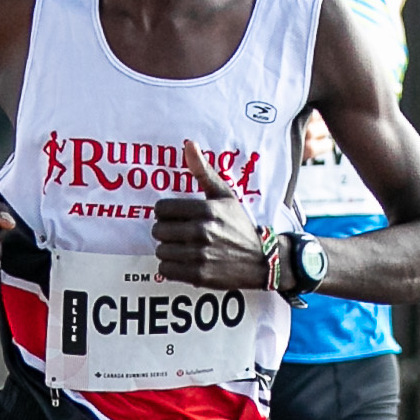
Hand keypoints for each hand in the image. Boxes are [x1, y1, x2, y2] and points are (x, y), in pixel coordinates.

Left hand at [148, 143, 270, 289]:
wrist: (261, 260)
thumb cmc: (239, 225)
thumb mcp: (225, 195)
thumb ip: (203, 172)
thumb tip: (188, 144)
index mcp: (207, 209)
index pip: (161, 208)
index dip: (166, 212)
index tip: (176, 216)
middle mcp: (202, 232)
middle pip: (158, 230)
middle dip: (166, 231)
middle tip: (180, 233)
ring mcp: (200, 255)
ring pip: (160, 251)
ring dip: (169, 250)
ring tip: (184, 248)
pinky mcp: (198, 275)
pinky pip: (165, 270)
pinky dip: (171, 267)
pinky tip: (185, 262)